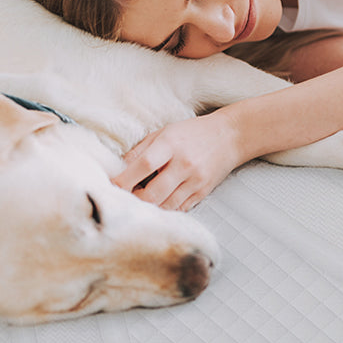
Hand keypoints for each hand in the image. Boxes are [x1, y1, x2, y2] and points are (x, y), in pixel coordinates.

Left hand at [112, 113, 241, 210]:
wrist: (230, 136)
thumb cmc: (191, 133)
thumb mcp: (163, 132)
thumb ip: (140, 150)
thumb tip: (118, 168)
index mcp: (170, 145)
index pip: (143, 165)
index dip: (125, 179)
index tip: (111, 186)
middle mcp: (184, 164)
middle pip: (153, 193)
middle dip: (134, 200)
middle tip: (123, 199)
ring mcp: (195, 181)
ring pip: (165, 206)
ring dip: (148, 208)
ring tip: (138, 202)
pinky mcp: (203, 192)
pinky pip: (179, 209)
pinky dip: (165, 210)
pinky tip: (156, 205)